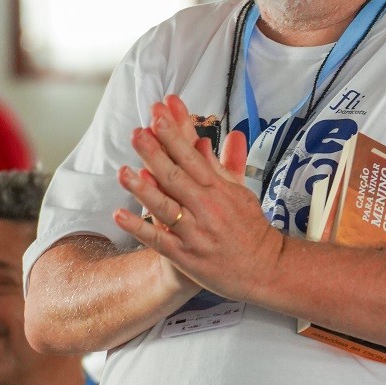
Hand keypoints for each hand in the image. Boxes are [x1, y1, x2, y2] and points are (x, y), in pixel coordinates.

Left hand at [114, 93, 283, 302]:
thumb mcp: (241, 192)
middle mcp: (207, 208)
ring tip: (123, 172)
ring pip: (165, 207)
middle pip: (176, 177)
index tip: (159, 116)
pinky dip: (139, 228)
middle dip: (155, 153)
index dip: (174, 136)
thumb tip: (204, 140)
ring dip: (142, 189)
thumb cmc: (250, 228)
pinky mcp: (186, 256)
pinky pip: (158, 240)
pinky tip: (120, 215)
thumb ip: (221, 165)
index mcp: (219, 189)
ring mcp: (195, 233)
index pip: (193, 157)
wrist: (265, 268)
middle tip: (137, 133)